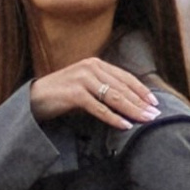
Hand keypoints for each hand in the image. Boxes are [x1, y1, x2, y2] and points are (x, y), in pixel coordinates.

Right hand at [28, 57, 161, 131]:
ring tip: (145, 120)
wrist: (33, 98)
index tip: (155, 103)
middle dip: (141, 103)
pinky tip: (125, 125)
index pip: (125, 77)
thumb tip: (129, 103)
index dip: (141, 90)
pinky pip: (99, 108)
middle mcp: (91, 67)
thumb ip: (103, 88)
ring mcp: (82, 79)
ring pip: (114, 97)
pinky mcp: (74, 93)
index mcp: (96, 64)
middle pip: (122, 88)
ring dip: (132, 110)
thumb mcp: (85, 86)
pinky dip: (113, 118)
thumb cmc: (61, 94)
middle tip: (155, 115)